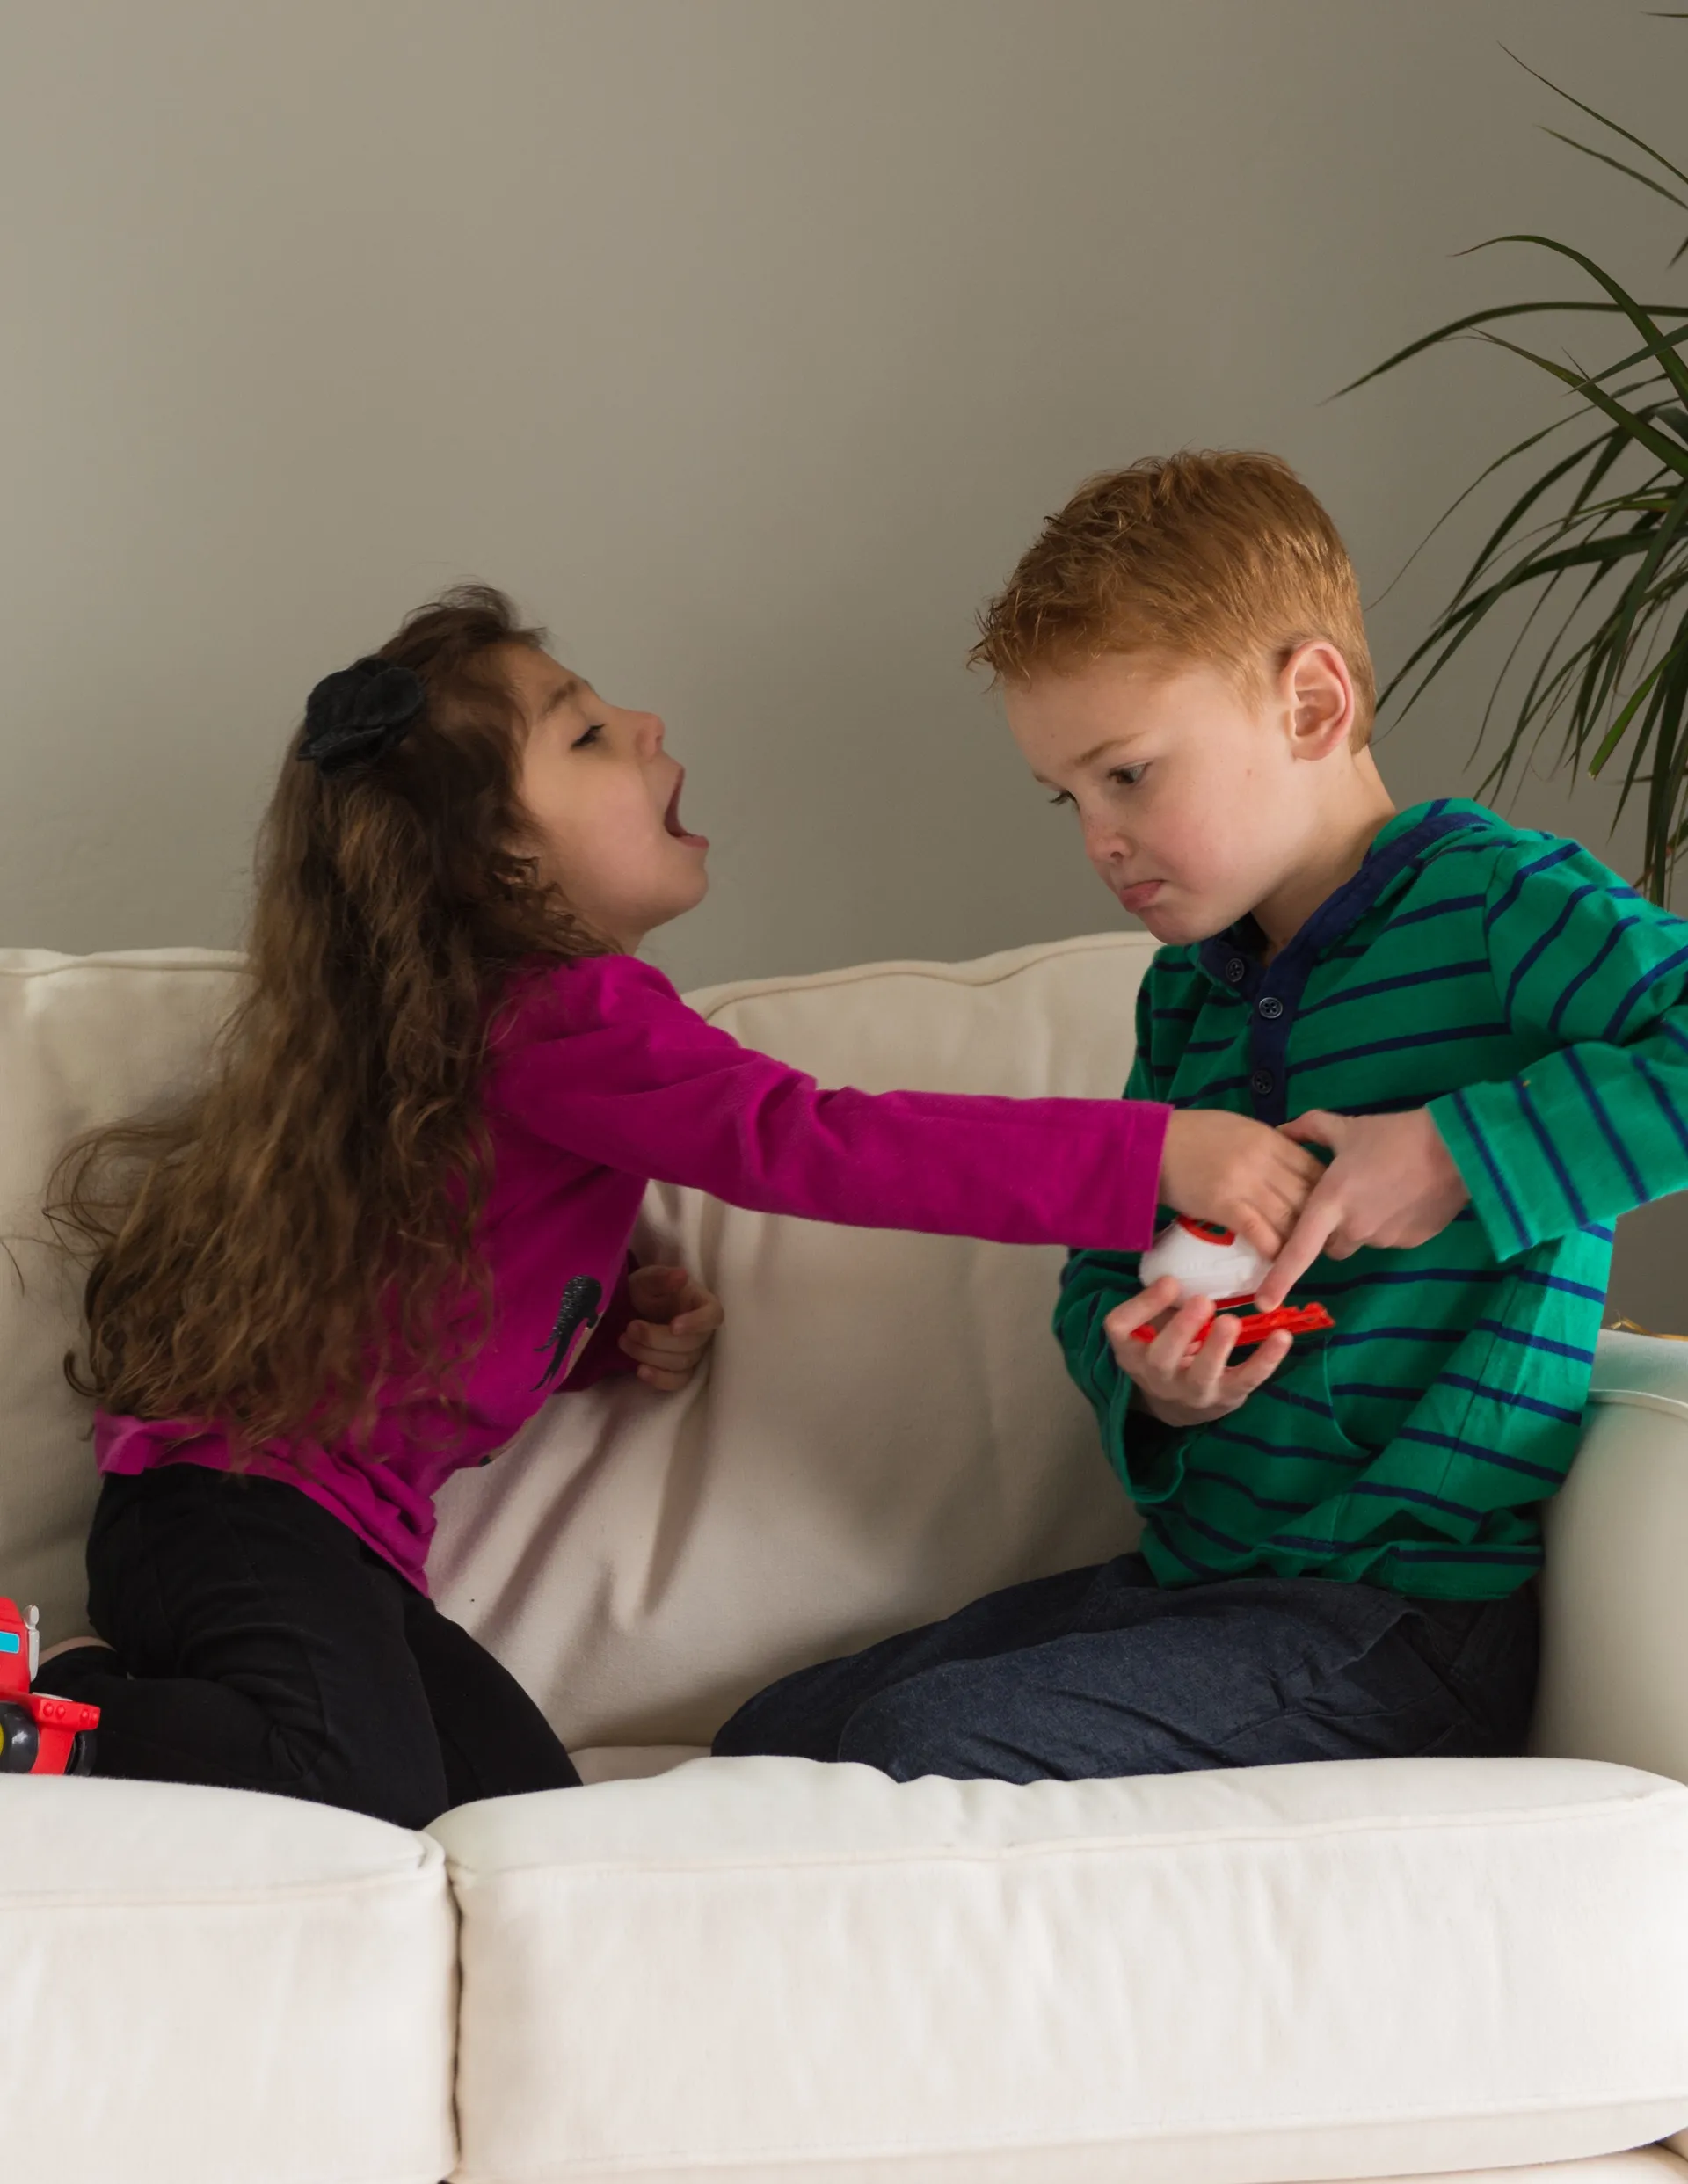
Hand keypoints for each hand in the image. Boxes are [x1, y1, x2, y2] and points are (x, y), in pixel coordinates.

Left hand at [619, 1264, 724, 1390]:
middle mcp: (702, 1331)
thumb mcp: (646, 1279)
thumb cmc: (644, 1291)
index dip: (697, 1323)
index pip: (713, 1316)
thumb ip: (661, 1277)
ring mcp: (693, 1353)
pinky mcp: (679, 1370)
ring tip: (624, 1340)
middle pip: (692, 1344)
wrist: (629, 1310)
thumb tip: (681, 1275)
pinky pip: (677, 1381)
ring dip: (649, 1355)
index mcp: (701, 1303)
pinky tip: (640, 1371)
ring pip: (681, 1363)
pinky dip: (660, 1379)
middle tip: (630, 1328)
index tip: (673, 1325)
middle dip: (657, 1339)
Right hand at [1103, 1275, 1294, 1428]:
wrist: (1181, 1406)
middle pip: (1161, 1357)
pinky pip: (1245, 1380)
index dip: (1142, 1305)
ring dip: (1218, 1348)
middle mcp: (1156, 1375)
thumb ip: (1160, 1302)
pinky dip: (1265, 1360)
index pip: (1121, 1328)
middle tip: (1202, 1302)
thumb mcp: (1152, 1328)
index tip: (1170, 1281)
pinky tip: (1281, 1337)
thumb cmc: (1168, 1351)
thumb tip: (1172, 1276)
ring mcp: (1192, 1391)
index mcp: (1133, 1350)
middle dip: (1181, 1329)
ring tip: (1231, 1321)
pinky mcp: (1226, 1396)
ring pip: (1201, 1374)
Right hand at [1158, 1109, 1325, 1260]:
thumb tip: (1293, 1170)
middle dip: (1320, 1222)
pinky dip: (1272, 1248)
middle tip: (1322, 1242)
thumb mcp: (1241, 1129)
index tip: (1329, 1212)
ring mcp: (1245, 1183)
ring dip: (1299, 1241)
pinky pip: (1259, 1231)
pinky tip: (1276, 1260)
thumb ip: (1270, 1147)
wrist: (1151, 1144)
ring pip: (1289, 1217)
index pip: (1314, 1169)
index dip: (1327, 1194)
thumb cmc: (1194, 1135)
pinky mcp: (1224, 1204)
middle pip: (1308, 1196)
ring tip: (1301, 1256)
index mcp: (1270, 1138)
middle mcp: (1264, 1160)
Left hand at [1252, 1107, 1469, 1309]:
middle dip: (1330, 1230)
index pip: (1298, 1250)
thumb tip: (1282, 1129)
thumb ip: (1309, 1130)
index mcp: (1331, 1204)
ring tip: (1380, 1187)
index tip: (1264, 1302)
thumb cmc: (1394, 1135)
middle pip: (1330, 1246)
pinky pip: (1390, 1237)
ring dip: (1362, 1223)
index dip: (1279, 1277)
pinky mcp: (1412, 1242)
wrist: (1456, 1148)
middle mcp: (1354, 1230)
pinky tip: (1402, 1195)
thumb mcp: (1346, 1127)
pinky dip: (1389, 1222)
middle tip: (1345, 1197)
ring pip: (1361, 1240)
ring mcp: (1384, 1240)